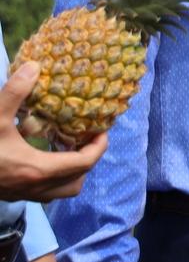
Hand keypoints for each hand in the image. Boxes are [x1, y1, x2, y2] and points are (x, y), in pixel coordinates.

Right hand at [0, 62, 107, 201]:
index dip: (99, 146)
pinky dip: (54, 177)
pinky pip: (46, 191)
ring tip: (65, 147)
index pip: (84, 162)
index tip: (101, 130)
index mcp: (38, 170)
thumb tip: (33, 67)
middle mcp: (36, 188)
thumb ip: (14, 93)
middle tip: (85, 137)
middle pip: (78, 179)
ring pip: (63, 190)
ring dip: (71, 171)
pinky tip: (42, 155)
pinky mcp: (13, 195)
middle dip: (87, 159)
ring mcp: (24, 194)